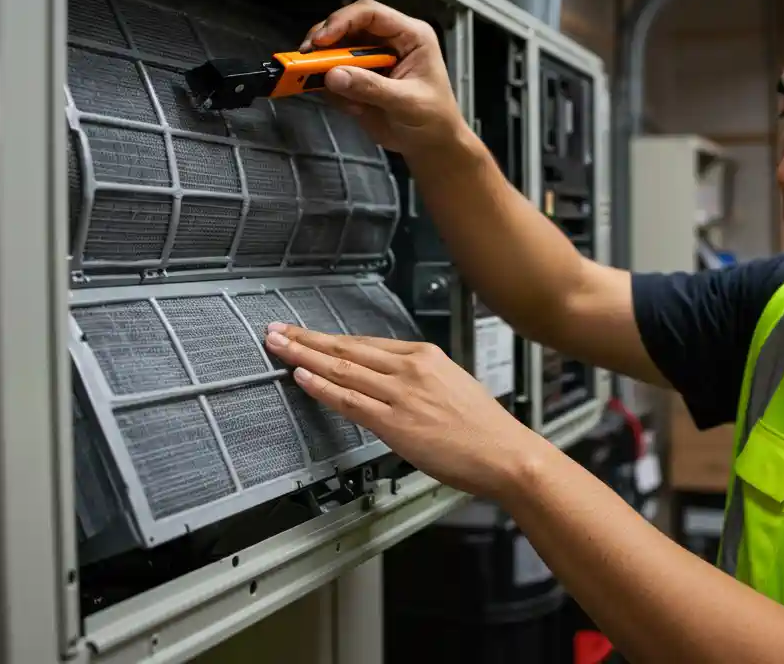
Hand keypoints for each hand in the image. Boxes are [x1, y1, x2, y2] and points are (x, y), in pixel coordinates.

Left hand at [263, 322, 550, 500]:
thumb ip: (420, 381)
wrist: (506, 453)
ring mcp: (401, 394)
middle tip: (277, 330)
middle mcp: (411, 368)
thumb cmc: (484, 428)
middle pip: (347, 348)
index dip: (331, 338)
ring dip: (304, 356)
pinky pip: (349, 400)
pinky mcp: (395, 422)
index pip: (366, 343)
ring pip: (342, 369)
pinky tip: (302, 377)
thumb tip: (390, 384)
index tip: (308, 333)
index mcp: (426, 356)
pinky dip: (322, 387)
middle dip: (307, 339)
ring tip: (278, 347)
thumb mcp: (452, 386)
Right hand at [300, 0, 469, 160]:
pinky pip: (334, 76)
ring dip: (325, 69)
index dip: (342, 21)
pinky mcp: (358, 79)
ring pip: (335, 51)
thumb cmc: (433, 119)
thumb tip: (333, 75)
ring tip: (333, 92)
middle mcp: (387, 41)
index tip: (321, 41)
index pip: (370, 14)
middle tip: (305, 60)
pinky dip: (333, 91)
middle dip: (324, 43)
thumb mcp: (407, 103)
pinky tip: (352, 109)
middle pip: (346, 27)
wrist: (431, 145)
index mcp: (409, 35)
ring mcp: (370, 60)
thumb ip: (371, 88)